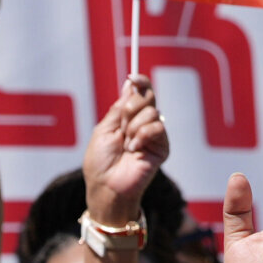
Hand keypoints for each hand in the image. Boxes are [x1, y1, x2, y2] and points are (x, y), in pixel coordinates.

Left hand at [83, 78, 168, 223]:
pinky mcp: (162, 147)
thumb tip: (129, 84)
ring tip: (126, 144)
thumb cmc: (100, 162)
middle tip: (122, 126)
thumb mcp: (104, 129)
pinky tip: (134, 149)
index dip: (140, 81)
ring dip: (133, 127)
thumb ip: (118, 108)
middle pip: (148, 97)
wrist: (106, 185)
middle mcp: (142, 123)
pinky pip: (158, 127)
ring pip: (152, 112)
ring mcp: (153, 135)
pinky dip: (143, 136)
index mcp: (127, 117)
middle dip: (131, 108)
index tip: (133, 77)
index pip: (140, 92)